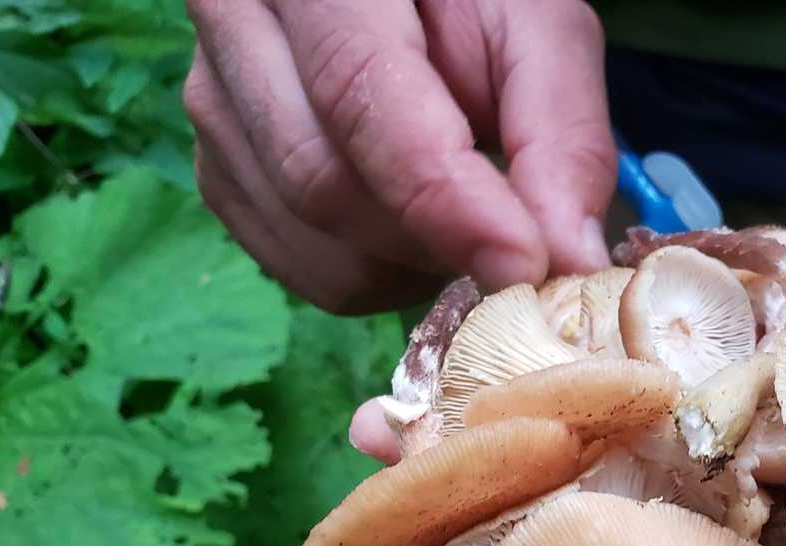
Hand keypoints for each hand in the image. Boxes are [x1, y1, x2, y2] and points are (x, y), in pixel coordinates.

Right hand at [182, 0, 615, 313]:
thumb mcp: (538, 30)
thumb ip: (560, 133)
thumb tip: (570, 261)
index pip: (358, 97)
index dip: (446, 199)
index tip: (525, 265)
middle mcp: (234, 26)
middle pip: (324, 185)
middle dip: (434, 241)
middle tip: (514, 245)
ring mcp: (216, 107)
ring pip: (312, 243)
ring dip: (411, 267)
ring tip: (468, 220)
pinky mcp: (221, 172)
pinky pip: (300, 269)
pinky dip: (378, 279)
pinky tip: (416, 230)